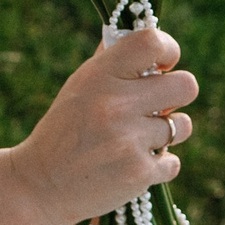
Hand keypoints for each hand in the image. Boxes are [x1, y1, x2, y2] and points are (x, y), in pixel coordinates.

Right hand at [8, 27, 197, 224]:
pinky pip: (173, 162)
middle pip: (186, 85)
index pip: (153, 43)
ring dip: (165, 134)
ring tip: (137, 140)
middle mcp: (116, 104)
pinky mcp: (139, 173)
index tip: (162, 65)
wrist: (37, 186)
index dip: (168, 51)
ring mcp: (129, 140)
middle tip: (156, 107)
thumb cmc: (62, 132)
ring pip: (182, 126)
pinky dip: (157, 166)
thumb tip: (146, 38)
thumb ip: (112, 63)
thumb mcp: (79, 88)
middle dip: (175, 97)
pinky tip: (131, 165)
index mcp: (99, 76)